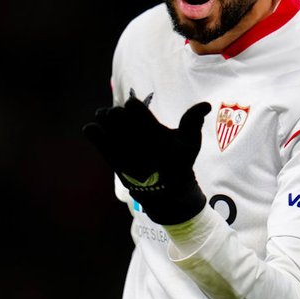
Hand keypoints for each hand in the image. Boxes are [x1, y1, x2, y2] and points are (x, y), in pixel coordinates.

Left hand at [83, 97, 212, 223]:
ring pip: (103, 120)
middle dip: (119, 111)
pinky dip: (94, 130)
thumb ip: (194, 121)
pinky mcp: (111, 159)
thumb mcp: (191, 143)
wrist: (165, 193)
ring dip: (105, 117)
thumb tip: (206, 104)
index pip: (133, 107)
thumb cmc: (179, 163)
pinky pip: (93, 135)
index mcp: (155, 135)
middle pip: (115, 112)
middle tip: (124, 117)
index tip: (137, 110)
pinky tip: (101, 132)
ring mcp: (121, 151)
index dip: (134, 105)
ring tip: (112, 122)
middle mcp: (137, 143)